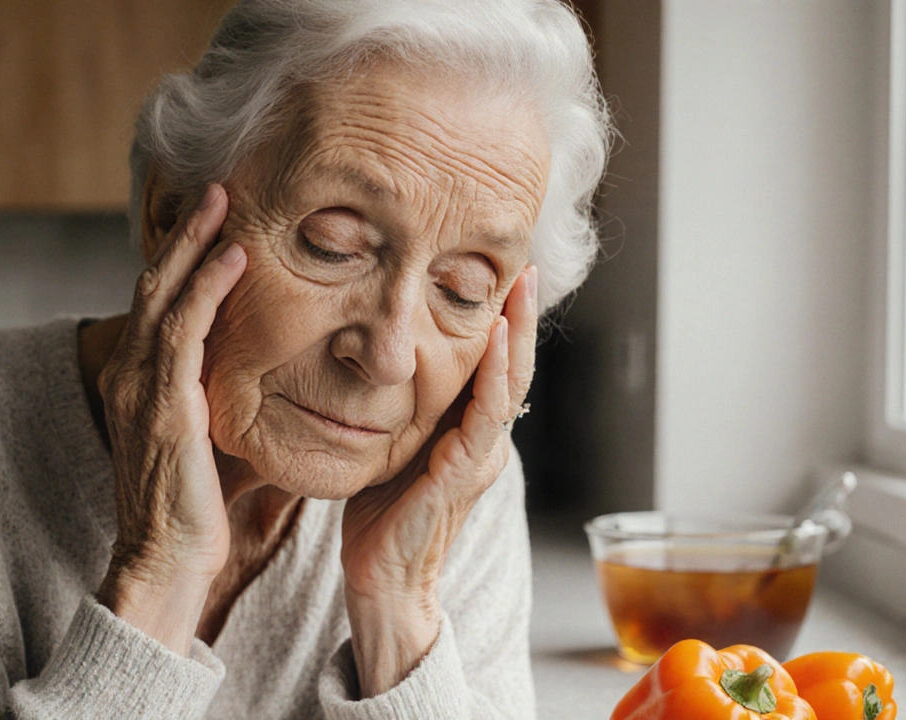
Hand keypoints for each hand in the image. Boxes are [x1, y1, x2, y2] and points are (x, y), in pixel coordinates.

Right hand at [94, 185, 245, 655]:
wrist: (166, 560)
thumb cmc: (193, 507)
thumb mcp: (209, 438)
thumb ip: (223, 399)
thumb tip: (269, 378)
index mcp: (139, 380)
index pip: (159, 303)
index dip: (184, 258)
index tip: (216, 221)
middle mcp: (131, 374)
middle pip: (155, 283)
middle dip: (186, 233)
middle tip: (219, 187)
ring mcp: (141, 386)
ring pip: (165, 294)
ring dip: (196, 243)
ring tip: (224, 200)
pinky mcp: (164, 403)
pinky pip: (184, 329)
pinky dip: (208, 287)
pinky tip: (234, 257)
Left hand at [339, 265, 538, 695]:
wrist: (380, 579)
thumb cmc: (380, 516)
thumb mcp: (392, 446)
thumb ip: (404, 410)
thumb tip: (384, 358)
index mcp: (468, 435)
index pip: (495, 369)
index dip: (505, 323)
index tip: (504, 274)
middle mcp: (482, 444)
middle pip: (514, 370)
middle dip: (521, 316)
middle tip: (525, 266)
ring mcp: (478, 460)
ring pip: (509, 388)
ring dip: (515, 336)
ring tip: (518, 290)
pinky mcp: (460, 475)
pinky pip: (484, 418)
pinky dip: (494, 376)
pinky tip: (494, 341)